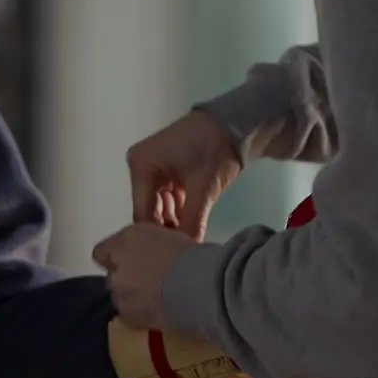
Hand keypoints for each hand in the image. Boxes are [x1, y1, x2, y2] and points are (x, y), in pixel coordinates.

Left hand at [93, 224, 197, 329]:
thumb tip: (145, 253)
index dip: (114, 259)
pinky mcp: (127, 314)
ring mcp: (119, 291)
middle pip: (113, 275)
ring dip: (132, 298)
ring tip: (157, 300)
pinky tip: (158, 312)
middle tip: (150, 283)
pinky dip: (140, 314)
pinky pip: (129, 315)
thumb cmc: (191, 256)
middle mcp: (117, 264)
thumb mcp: (166, 237)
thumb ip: (145, 245)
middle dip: (126, 279)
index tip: (130, 264)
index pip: (101, 252)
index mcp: (126, 240)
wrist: (199, 285)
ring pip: (120, 296)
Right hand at [127, 110, 240, 240]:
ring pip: (159, 206)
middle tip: (181, 253)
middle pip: (149, 210)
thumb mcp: (204, 189)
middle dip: (166, 230)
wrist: (236, 122)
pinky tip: (190, 228)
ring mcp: (152, 167)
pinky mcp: (166, 170)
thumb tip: (188, 252)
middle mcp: (140, 166)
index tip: (172, 256)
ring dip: (173, 222)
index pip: (143, 214)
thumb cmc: (215, 150)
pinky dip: (178, 211)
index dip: (157, 237)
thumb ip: (192, 222)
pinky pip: (167, 197)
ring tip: (187, 244)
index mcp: (141, 167)